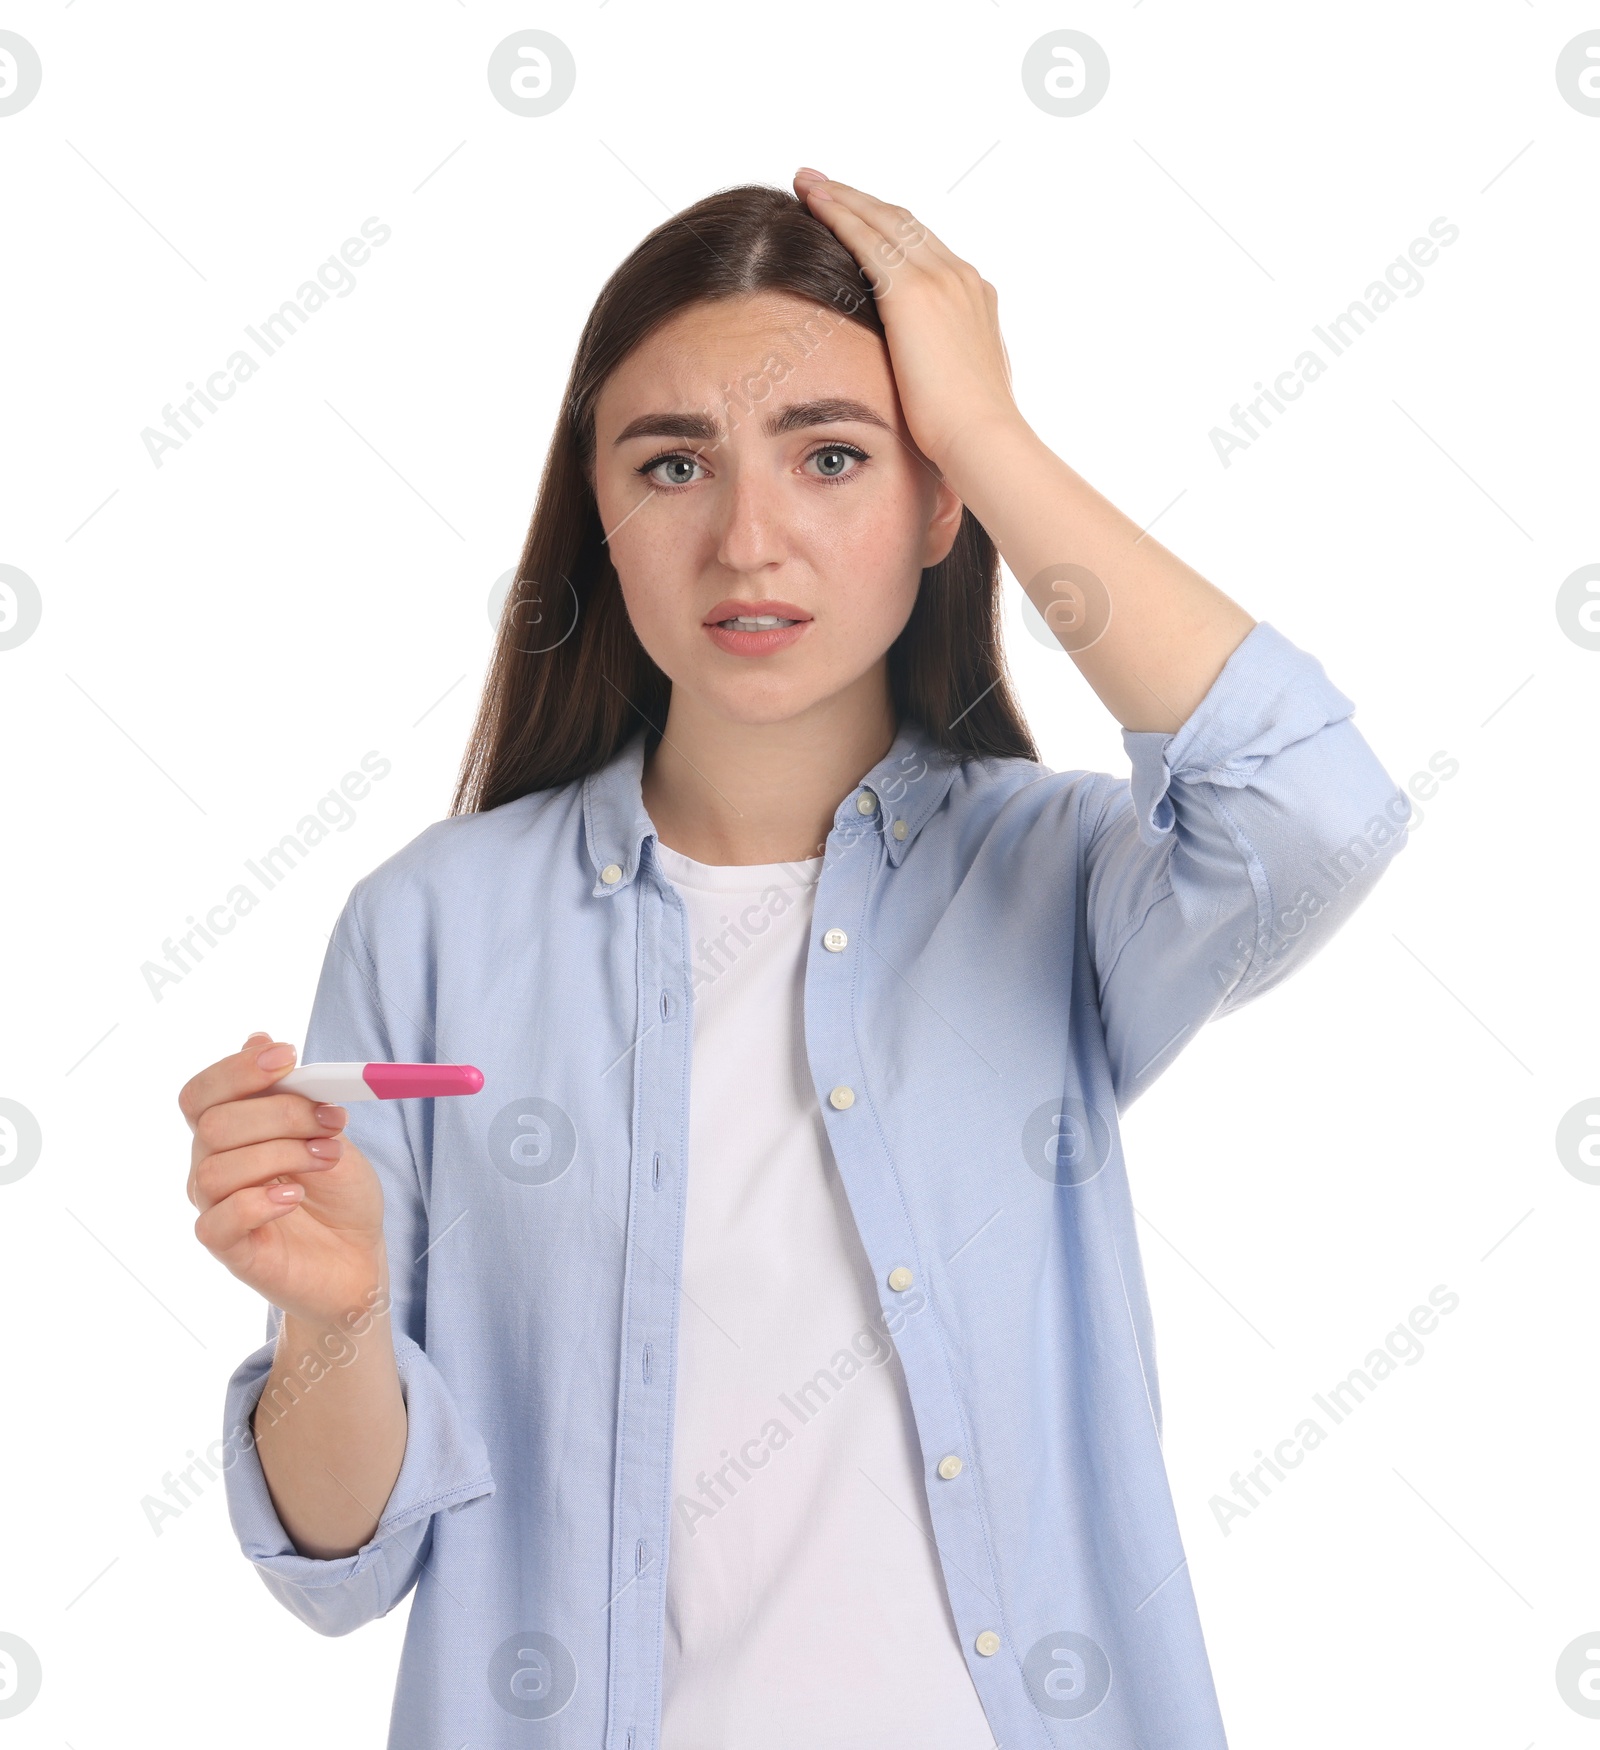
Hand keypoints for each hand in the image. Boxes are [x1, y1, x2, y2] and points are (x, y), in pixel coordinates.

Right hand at [182, 1031, 388, 1329]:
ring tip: (326, 1160)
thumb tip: (257, 1038)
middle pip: (214, 1124)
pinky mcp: (230, 1250)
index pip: (203, 1092)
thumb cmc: (339, 1194)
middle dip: (281, 1114)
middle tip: (331, 1123)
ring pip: (217, 1168)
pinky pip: (218, 1221)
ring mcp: (216, 1209)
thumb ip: (294, 1093)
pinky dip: (260, 1201)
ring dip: (282, 1155)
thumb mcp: (328, 1132)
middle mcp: (212, 1167)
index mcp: (231, 1132)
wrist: (359, 1258)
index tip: (287, 1056)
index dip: (237, 1070)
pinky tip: (295, 1196)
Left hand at [793, 167, 1022, 474]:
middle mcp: (961, 276)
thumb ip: (946, 364)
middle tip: (822, 183)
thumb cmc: (968, 433)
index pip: (925, 248)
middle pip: (903, 223)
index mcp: (974, 298)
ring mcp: (940, 278)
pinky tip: (811, 201)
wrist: (981, 438)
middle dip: (861, 200)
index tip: (860, 215)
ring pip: (883, 220)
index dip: (888, 227)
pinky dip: (838, 213)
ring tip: (808, 182)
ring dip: (843, 197)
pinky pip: (865, 238)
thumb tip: (930, 375)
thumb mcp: (961, 386)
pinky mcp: (911, 291)